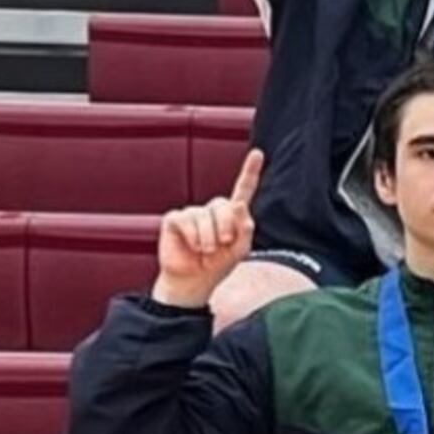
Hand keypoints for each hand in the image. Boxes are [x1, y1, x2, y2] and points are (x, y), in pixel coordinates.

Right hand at [153, 149, 262, 309]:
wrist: (195, 280)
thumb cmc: (219, 264)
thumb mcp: (240, 249)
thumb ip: (245, 227)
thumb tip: (237, 204)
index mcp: (232, 214)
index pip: (243, 189)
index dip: (249, 171)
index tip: (258, 154)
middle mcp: (212, 209)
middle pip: (224, 205)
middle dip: (226, 228)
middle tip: (222, 245)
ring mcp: (193, 213)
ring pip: (204, 216)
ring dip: (209, 238)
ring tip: (206, 250)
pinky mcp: (175, 219)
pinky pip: (186, 221)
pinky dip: (193, 237)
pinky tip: (192, 246)